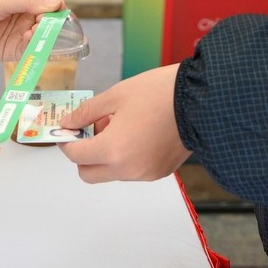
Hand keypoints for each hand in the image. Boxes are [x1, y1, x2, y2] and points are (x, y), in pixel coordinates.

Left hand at [0, 0, 67, 61]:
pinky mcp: (17, 49)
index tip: (51, 12)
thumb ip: (29, 1)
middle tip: (41, 24)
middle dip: (53, 23)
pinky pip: (34, 50)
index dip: (56, 5)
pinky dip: (36, 47)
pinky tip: (27, 41)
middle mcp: (29, 12)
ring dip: (45, 36)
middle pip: (54, 19)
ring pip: (47, 36)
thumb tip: (58, 3)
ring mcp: (24, 31)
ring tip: (33, 33)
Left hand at [59, 64, 191, 182]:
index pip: (76, 156)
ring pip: (111, 173)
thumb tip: (68, 123)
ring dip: (106, 155)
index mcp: (113, 149)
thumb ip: (85, 113)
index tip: (68, 130)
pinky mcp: (159, 172)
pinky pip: (132, 171)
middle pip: (89, 174)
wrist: (200, 101)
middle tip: (92, 130)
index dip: (67, 142)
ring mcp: (145, 174)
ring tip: (120, 125)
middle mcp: (127, 169)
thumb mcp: (115, 96)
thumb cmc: (158, 93)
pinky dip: (126, 157)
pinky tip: (137, 133)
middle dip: (84, 155)